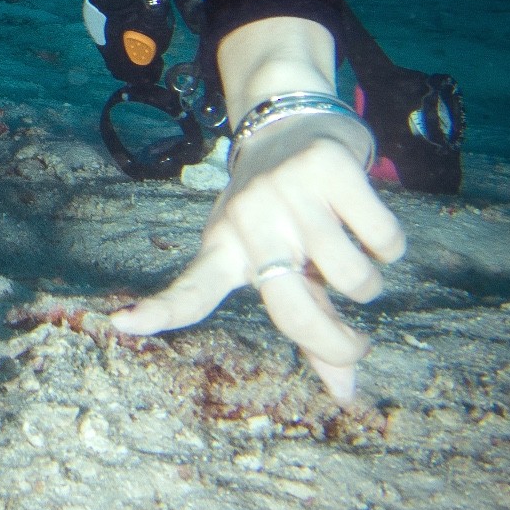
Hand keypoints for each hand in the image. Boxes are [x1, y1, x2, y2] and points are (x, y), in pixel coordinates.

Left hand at [110, 113, 405, 400]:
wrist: (291, 117)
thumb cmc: (285, 211)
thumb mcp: (283, 264)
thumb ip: (312, 325)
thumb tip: (347, 392)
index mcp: (223, 248)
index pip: (190, 289)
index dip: (159, 311)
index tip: (120, 324)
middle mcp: (246, 220)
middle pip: (292, 309)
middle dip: (336, 344)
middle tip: (357, 347)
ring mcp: (284, 190)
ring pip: (351, 277)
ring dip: (366, 281)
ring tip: (350, 252)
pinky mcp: (327, 167)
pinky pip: (383, 240)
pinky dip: (388, 245)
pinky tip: (369, 225)